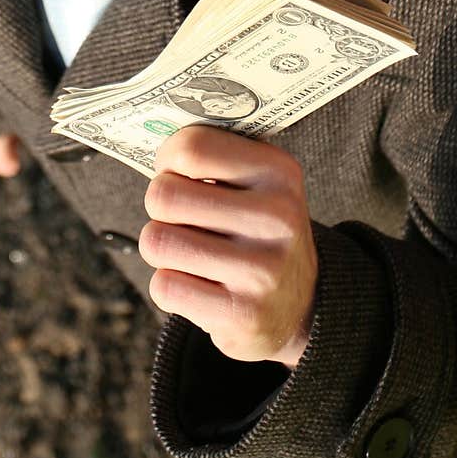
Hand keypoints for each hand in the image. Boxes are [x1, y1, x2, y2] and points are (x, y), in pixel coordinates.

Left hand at [139, 125, 316, 367]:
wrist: (299, 306)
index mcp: (278, 172)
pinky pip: (164, 286)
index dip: (167, 158)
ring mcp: (262, 270)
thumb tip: (156, 143)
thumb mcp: (257, 181)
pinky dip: (169, 285)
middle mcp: (276, 217)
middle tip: (181, 218)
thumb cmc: (257, 230)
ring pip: (157, 242)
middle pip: (163, 195)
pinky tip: (199, 284)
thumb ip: (213, 154)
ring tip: (191, 252)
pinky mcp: (243, 315)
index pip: (192, 148)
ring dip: (162, 248)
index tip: (174, 171)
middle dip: (160, 208)